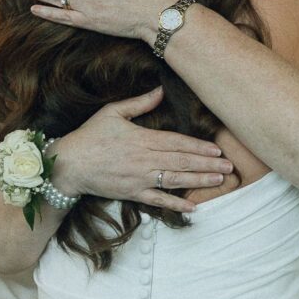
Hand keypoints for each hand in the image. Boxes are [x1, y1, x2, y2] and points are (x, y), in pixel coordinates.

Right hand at [49, 86, 231, 212]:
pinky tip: (192, 208)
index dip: (198, 146)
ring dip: (199, 181)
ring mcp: (140, 178)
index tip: (217, 149)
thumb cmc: (90, 135)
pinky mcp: (132, 193)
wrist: (69, 165)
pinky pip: (158, 201)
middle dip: (207, 164)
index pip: (177, 142)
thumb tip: (161, 90)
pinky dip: (175, 205)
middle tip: (228, 167)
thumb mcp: (113, 112)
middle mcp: (144, 159)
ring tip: (219, 181)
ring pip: (175, 180)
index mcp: (142, 138)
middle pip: (182, 161)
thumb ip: (139, 103)